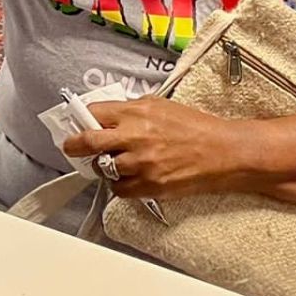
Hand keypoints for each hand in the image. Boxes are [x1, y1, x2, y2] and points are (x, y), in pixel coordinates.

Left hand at [61, 97, 249, 199]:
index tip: (75, 125)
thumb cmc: (195, 127)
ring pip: (102, 169)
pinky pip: (119, 190)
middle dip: (75, 146)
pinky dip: (119, 185)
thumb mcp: (159, 105)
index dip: (80, 120)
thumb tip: (103, 116)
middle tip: (72, 148)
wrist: (224, 152)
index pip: (92, 114)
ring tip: (113, 162)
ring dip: (103, 166)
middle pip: (87, 142)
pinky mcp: (150, 186)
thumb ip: (129, 110)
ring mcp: (141, 164)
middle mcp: (135, 138)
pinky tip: (129, 177)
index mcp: (136, 113)